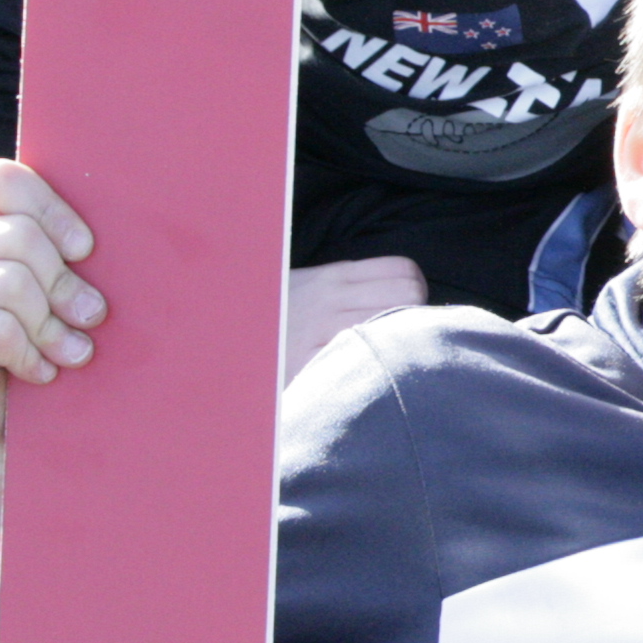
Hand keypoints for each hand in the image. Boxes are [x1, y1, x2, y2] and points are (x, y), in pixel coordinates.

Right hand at [0, 160, 103, 536]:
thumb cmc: (29, 357)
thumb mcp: (45, 297)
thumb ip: (57, 257)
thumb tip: (104, 239)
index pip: (2, 180)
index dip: (52, 209)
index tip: (86, 250)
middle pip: (18, 235)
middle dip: (65, 282)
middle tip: (88, 318)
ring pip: (11, 282)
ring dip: (52, 324)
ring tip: (68, 351)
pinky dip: (29, 354)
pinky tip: (38, 372)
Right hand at [284, 256, 425, 385]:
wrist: (225, 338)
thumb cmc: (275, 321)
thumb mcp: (306, 290)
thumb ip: (349, 289)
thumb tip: (404, 294)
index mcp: (330, 277)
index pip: (403, 269)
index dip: (415, 290)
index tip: (408, 309)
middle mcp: (330, 297)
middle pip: (410, 293)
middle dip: (417, 314)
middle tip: (400, 334)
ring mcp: (322, 329)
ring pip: (397, 323)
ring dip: (403, 339)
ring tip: (387, 355)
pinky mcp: (312, 362)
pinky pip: (368, 355)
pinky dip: (378, 363)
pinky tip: (369, 373)